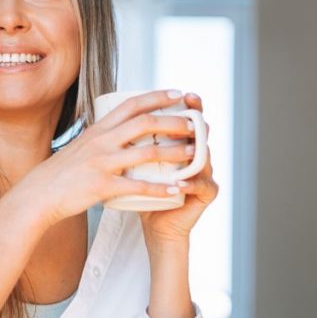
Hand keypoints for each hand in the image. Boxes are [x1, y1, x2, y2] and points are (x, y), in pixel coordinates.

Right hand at [19, 89, 198, 228]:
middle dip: (175, 122)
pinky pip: (138, 186)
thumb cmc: (60, 174)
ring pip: (147, 152)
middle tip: (196, 125)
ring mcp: (102, 163)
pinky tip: (177, 191)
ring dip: (175, 153)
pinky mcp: (102, 186)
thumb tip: (117, 131)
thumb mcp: (79, 147)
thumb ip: (99, 139)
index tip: (178, 93)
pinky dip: (161, 189)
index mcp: (98, 130)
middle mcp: (101, 142)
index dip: (157, 96)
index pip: (131, 105)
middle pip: (146, 124)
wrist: (38, 195)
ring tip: (195, 155)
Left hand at [140, 93, 218, 245]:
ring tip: (188, 145)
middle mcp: (196, 155)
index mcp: (181, 144)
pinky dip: (190, 184)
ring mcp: (204, 174)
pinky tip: (180, 183)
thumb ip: (131, 142)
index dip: (186, 106)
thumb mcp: (134, 163)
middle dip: (195, 119)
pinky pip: (202, 186)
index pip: (186, 120)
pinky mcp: (205, 195)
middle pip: (201, 132)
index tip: (178, 92)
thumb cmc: (141, 192)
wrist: (154, 224)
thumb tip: (110, 115)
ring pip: (205, 157)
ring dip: (195, 150)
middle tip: (190, 107)